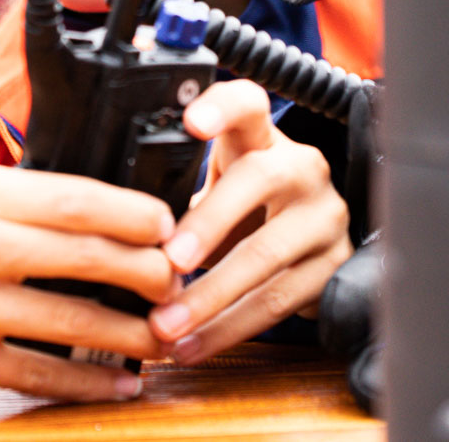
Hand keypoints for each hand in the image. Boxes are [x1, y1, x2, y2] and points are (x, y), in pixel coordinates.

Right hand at [0, 165, 179, 399]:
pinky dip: (88, 384)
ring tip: (163, 336)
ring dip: (132, 334)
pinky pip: (40, 374)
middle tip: (180, 281)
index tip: (167, 224)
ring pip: (77, 320)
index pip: (77, 196)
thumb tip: (65, 207)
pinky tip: (118, 386)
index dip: (136, 213)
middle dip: (151, 271)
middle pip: (92, 254)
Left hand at [149, 80, 351, 362]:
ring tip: (166, 325)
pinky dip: (229, 329)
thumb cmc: (246, 209)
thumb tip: (112, 227)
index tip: (192, 123)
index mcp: (262, 139)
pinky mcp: (335, 264)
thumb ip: (179, 194)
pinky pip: (279, 301)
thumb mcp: (219, 187)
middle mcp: (301, 167)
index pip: (247, 104)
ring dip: (210, 299)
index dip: (221, 108)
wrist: (311, 243)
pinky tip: (195, 343)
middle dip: (208, 225)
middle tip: (169, 263)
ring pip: (266, 256)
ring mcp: (324, 215)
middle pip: (257, 182)